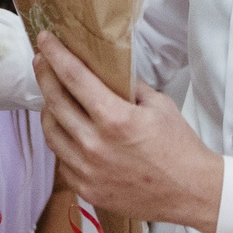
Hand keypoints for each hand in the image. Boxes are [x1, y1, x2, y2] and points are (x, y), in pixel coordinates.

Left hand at [34, 35, 223, 232]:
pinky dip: (62, 141)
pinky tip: (68, 131)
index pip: (74, 77)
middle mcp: (94, 144)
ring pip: (51, 132)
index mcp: (115, 118)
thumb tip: (105, 72)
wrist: (191, 192)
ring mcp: (87, 170)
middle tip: (41, 61)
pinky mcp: (86, 188)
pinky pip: (61, 159)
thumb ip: (127, 87)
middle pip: (54, 102)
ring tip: (52, 97)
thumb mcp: (158, 105)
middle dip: (44, 75)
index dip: (55, 55)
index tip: (45, 39)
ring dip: (48, 110)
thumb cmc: (178, 146)